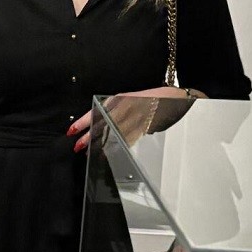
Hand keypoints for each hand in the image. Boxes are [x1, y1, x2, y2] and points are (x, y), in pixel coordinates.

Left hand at [67, 88, 189, 152]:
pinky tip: (108, 152)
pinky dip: (116, 145)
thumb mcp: (133, 100)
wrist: (178, 99)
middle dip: (90, 135)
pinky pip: (128, 138)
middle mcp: (129, 107)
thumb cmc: (154, 100)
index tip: (72, 129)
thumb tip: (98, 123)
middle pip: (104, 123)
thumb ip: (117, 110)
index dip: (85, 120)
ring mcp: (137, 117)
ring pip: (114, 132)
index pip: (99, 110)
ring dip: (101, 143)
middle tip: (77, 145)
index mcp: (123, 99)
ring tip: (88, 152)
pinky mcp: (146, 126)